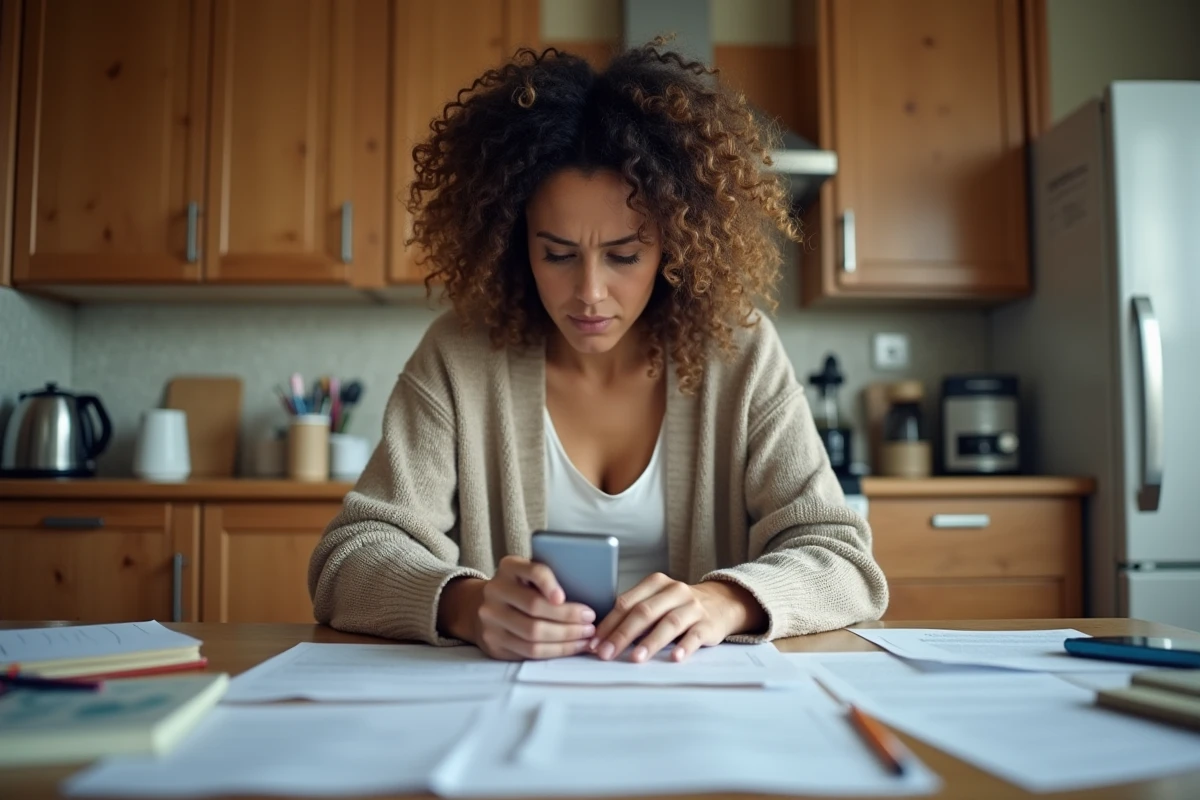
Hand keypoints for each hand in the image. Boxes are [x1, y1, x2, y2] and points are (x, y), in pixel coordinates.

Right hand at [439, 556, 596, 660]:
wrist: (480, 608)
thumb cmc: (519, 589)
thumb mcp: (527, 575)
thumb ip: (549, 579)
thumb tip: (594, 589)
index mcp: (508, 567)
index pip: (531, 571)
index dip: (549, 583)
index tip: (563, 597)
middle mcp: (495, 591)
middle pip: (534, 607)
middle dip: (568, 617)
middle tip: (590, 620)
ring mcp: (491, 619)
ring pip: (533, 634)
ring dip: (566, 638)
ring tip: (586, 636)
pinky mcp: (494, 642)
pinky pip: (529, 652)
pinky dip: (556, 651)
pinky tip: (573, 646)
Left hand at [589, 574, 765, 662]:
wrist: (722, 602)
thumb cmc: (678, 606)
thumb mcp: (657, 601)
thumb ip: (633, 613)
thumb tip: (601, 638)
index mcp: (656, 583)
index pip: (626, 603)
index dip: (609, 623)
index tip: (594, 643)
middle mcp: (674, 591)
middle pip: (644, 612)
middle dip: (622, 634)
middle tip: (607, 654)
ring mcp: (693, 607)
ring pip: (669, 623)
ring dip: (650, 641)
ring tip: (636, 658)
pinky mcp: (709, 624)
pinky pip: (695, 635)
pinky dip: (684, 646)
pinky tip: (675, 658)